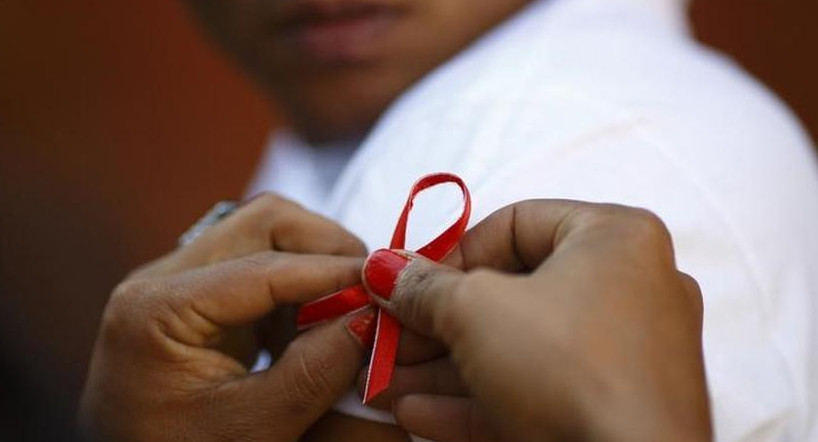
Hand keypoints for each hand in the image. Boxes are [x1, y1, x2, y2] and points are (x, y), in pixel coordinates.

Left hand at [79, 195, 370, 441]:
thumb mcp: (250, 430)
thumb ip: (314, 373)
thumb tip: (371, 319)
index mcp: (156, 309)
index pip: (263, 265)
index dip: (333, 272)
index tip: (386, 287)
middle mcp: (161, 279)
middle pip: (263, 222)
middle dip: (326, 249)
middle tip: (369, 291)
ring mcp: (180, 282)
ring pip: (265, 235)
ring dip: (314, 266)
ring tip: (344, 313)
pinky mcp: (199, 297)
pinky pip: (260, 265)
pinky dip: (299, 288)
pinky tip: (315, 325)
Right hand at [362, 200, 711, 441]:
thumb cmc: (564, 367)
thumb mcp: (475, 311)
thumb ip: (425, 286)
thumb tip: (386, 268)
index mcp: (614, 239)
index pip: (516, 224)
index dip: (450, 253)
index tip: (408, 285)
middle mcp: (630, 290)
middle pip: (511, 294)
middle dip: (436, 322)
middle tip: (387, 336)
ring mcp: (624, 357)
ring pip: (518, 350)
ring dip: (444, 367)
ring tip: (384, 381)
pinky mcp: (611, 411)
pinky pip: (537, 393)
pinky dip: (477, 400)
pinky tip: (415, 413)